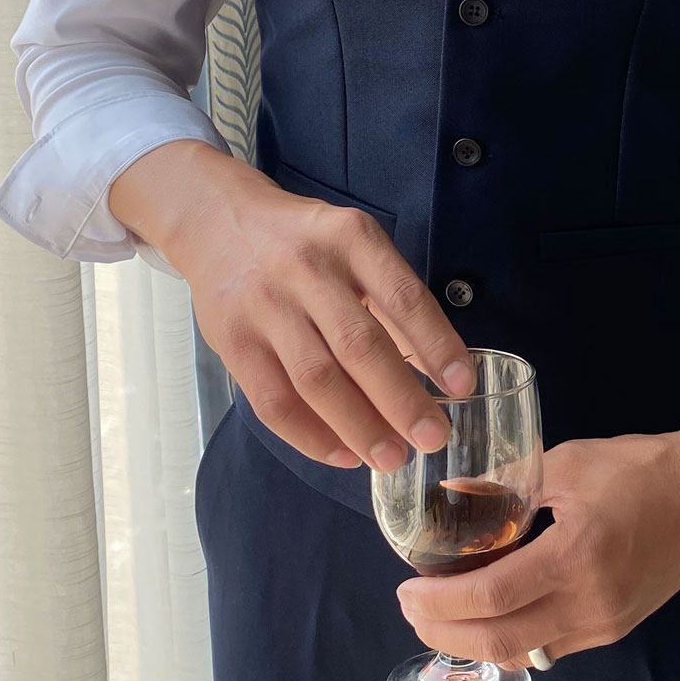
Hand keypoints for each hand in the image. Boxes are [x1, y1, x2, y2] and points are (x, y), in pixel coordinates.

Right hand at [108, 140, 474, 470]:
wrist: (218, 222)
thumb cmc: (306, 243)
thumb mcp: (354, 245)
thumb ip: (391, 298)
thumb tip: (436, 368)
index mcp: (350, 238)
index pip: (402, 297)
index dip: (436, 344)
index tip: (461, 385)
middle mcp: (306, 269)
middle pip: (359, 345)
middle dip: (401, 400)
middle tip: (433, 437)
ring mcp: (264, 306)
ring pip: (316, 380)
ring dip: (359, 427)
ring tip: (392, 458)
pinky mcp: (233, 341)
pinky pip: (273, 401)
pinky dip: (311, 435)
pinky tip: (343, 453)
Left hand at [395, 425, 679, 667]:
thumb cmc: (641, 466)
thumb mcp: (569, 461)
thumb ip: (509, 481)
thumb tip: (452, 493)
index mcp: (577, 556)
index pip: (491, 598)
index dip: (438, 603)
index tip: (404, 588)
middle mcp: (591, 603)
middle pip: (498, 641)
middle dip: (443, 632)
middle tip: (411, 608)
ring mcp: (605, 623)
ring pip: (523, 653)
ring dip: (473, 641)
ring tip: (440, 614)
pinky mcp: (615, 628)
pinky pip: (550, 647)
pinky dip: (510, 639)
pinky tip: (489, 615)